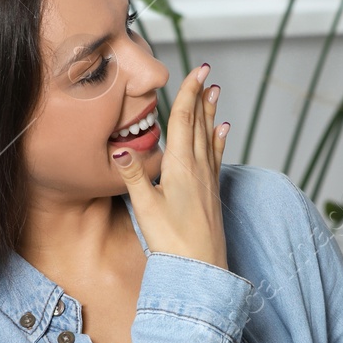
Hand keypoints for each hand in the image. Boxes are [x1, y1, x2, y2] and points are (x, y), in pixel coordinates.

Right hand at [113, 63, 228, 269]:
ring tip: (215, 94)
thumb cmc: (173, 243)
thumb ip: (134, 176)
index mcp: (182, 167)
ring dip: (210, 114)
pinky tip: (223, 131)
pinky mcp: (212, 194)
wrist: (201, 271)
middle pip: (199, 125)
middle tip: (207, 73)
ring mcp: (208, 181)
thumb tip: (118, 149)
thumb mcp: (146, 208)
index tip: (199, 71)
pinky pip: (216, 157)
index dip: (190, 94)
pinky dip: (219, 140)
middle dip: (201, 97)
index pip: (185, 121)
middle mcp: (199, 169)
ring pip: (210, 139)